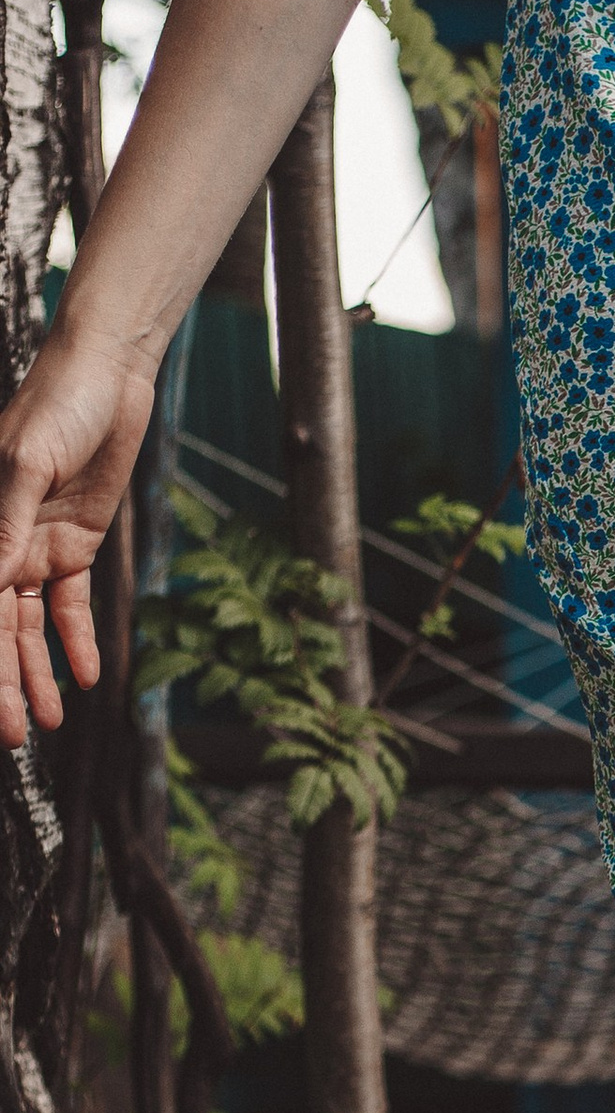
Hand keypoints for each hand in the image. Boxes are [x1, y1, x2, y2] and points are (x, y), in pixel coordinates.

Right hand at [0, 327, 157, 748]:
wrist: (106, 377)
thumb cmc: (56, 407)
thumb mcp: (26, 464)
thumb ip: (4, 524)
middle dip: (4, 682)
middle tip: (15, 735)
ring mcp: (35, 546)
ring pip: (30, 627)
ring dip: (38, 672)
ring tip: (48, 720)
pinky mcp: (74, 544)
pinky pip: (71, 605)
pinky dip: (78, 639)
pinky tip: (88, 676)